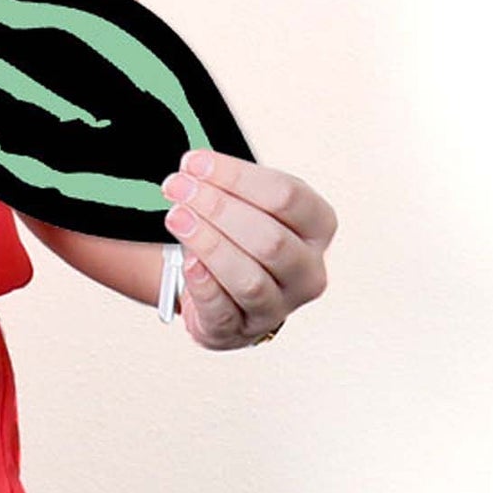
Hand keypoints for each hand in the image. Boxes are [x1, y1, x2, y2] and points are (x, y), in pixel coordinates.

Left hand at [161, 150, 335, 350]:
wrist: (225, 286)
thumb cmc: (238, 232)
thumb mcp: (246, 201)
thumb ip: (228, 183)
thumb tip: (193, 166)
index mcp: (316, 227)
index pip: (287, 196)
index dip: (236, 176)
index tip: (194, 163)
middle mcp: (307, 271)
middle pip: (270, 239)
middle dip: (217, 208)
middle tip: (177, 186)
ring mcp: (280, 306)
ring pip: (250, 279)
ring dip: (208, 243)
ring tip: (176, 218)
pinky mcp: (243, 329)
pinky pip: (224, 310)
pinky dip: (203, 284)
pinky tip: (187, 261)